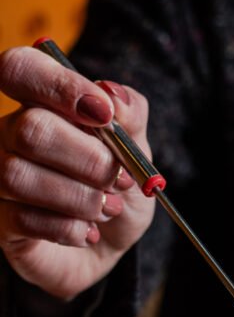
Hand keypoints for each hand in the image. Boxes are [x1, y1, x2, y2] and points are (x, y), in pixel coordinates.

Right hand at [0, 46, 155, 300]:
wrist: (110, 248)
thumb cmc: (116, 192)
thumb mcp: (136, 155)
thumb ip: (130, 119)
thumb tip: (113, 94)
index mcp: (40, 103)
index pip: (19, 69)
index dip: (59, 85)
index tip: (104, 114)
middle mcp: (8, 133)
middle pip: (30, 129)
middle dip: (88, 159)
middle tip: (117, 180)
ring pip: (19, 175)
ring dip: (80, 198)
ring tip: (108, 209)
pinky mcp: (0, 221)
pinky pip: (23, 219)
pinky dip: (68, 228)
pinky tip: (87, 232)